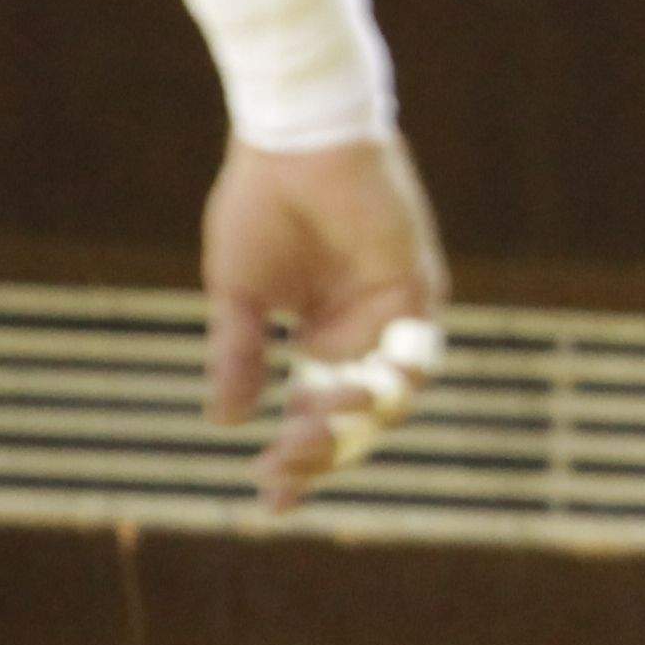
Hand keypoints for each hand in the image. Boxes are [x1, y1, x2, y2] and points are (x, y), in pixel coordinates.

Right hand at [203, 133, 453, 515]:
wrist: (291, 141)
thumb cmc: (262, 205)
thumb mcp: (239, 296)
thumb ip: (238, 357)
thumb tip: (225, 423)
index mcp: (323, 340)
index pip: (318, 417)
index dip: (299, 464)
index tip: (268, 503)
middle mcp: (364, 335)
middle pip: (357, 419)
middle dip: (320, 453)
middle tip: (279, 469)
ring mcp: (394, 313)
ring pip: (390, 397)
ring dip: (352, 423)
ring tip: (305, 432)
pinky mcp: (417, 285)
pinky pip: (419, 349)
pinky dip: (395, 377)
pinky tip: (359, 393)